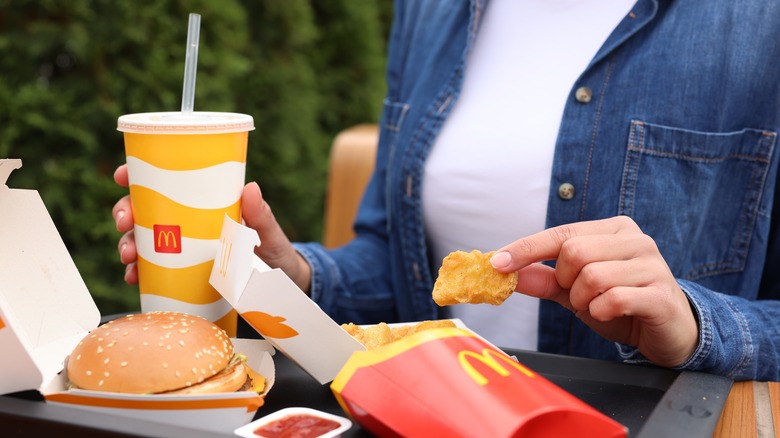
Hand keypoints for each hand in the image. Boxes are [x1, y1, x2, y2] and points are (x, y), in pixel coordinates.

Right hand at [112, 164, 311, 291]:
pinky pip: (151, 271)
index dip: (137, 174)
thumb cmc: (274, 251)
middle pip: (144, 209)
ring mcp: (182, 248)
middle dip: (125, 212)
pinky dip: (138, 273)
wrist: (281, 285)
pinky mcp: (181, 274)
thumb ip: (261, 215)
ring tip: (128, 257)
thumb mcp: (269, 233)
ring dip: (127, 244)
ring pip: (141, 239)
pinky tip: (134, 277)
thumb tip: (251, 187)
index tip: (123, 176)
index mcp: (203, 204)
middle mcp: (187, 222)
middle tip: (125, 223)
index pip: (165, 181)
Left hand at [490, 216, 697, 367]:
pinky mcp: (661, 294)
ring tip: (598, 306)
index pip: (560, 234)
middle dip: (566, 282)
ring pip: (593, 276)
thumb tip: (502, 270)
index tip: (496, 263)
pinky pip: (614, 299)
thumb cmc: (620, 304)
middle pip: (574, 253)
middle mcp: (635, 239)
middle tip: (578, 296)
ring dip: (584, 301)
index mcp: (612, 230)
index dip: (526, 249)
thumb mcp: (574, 291)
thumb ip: (542, 279)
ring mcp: (652, 264)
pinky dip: (602, 312)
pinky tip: (612, 314)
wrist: (668, 332)